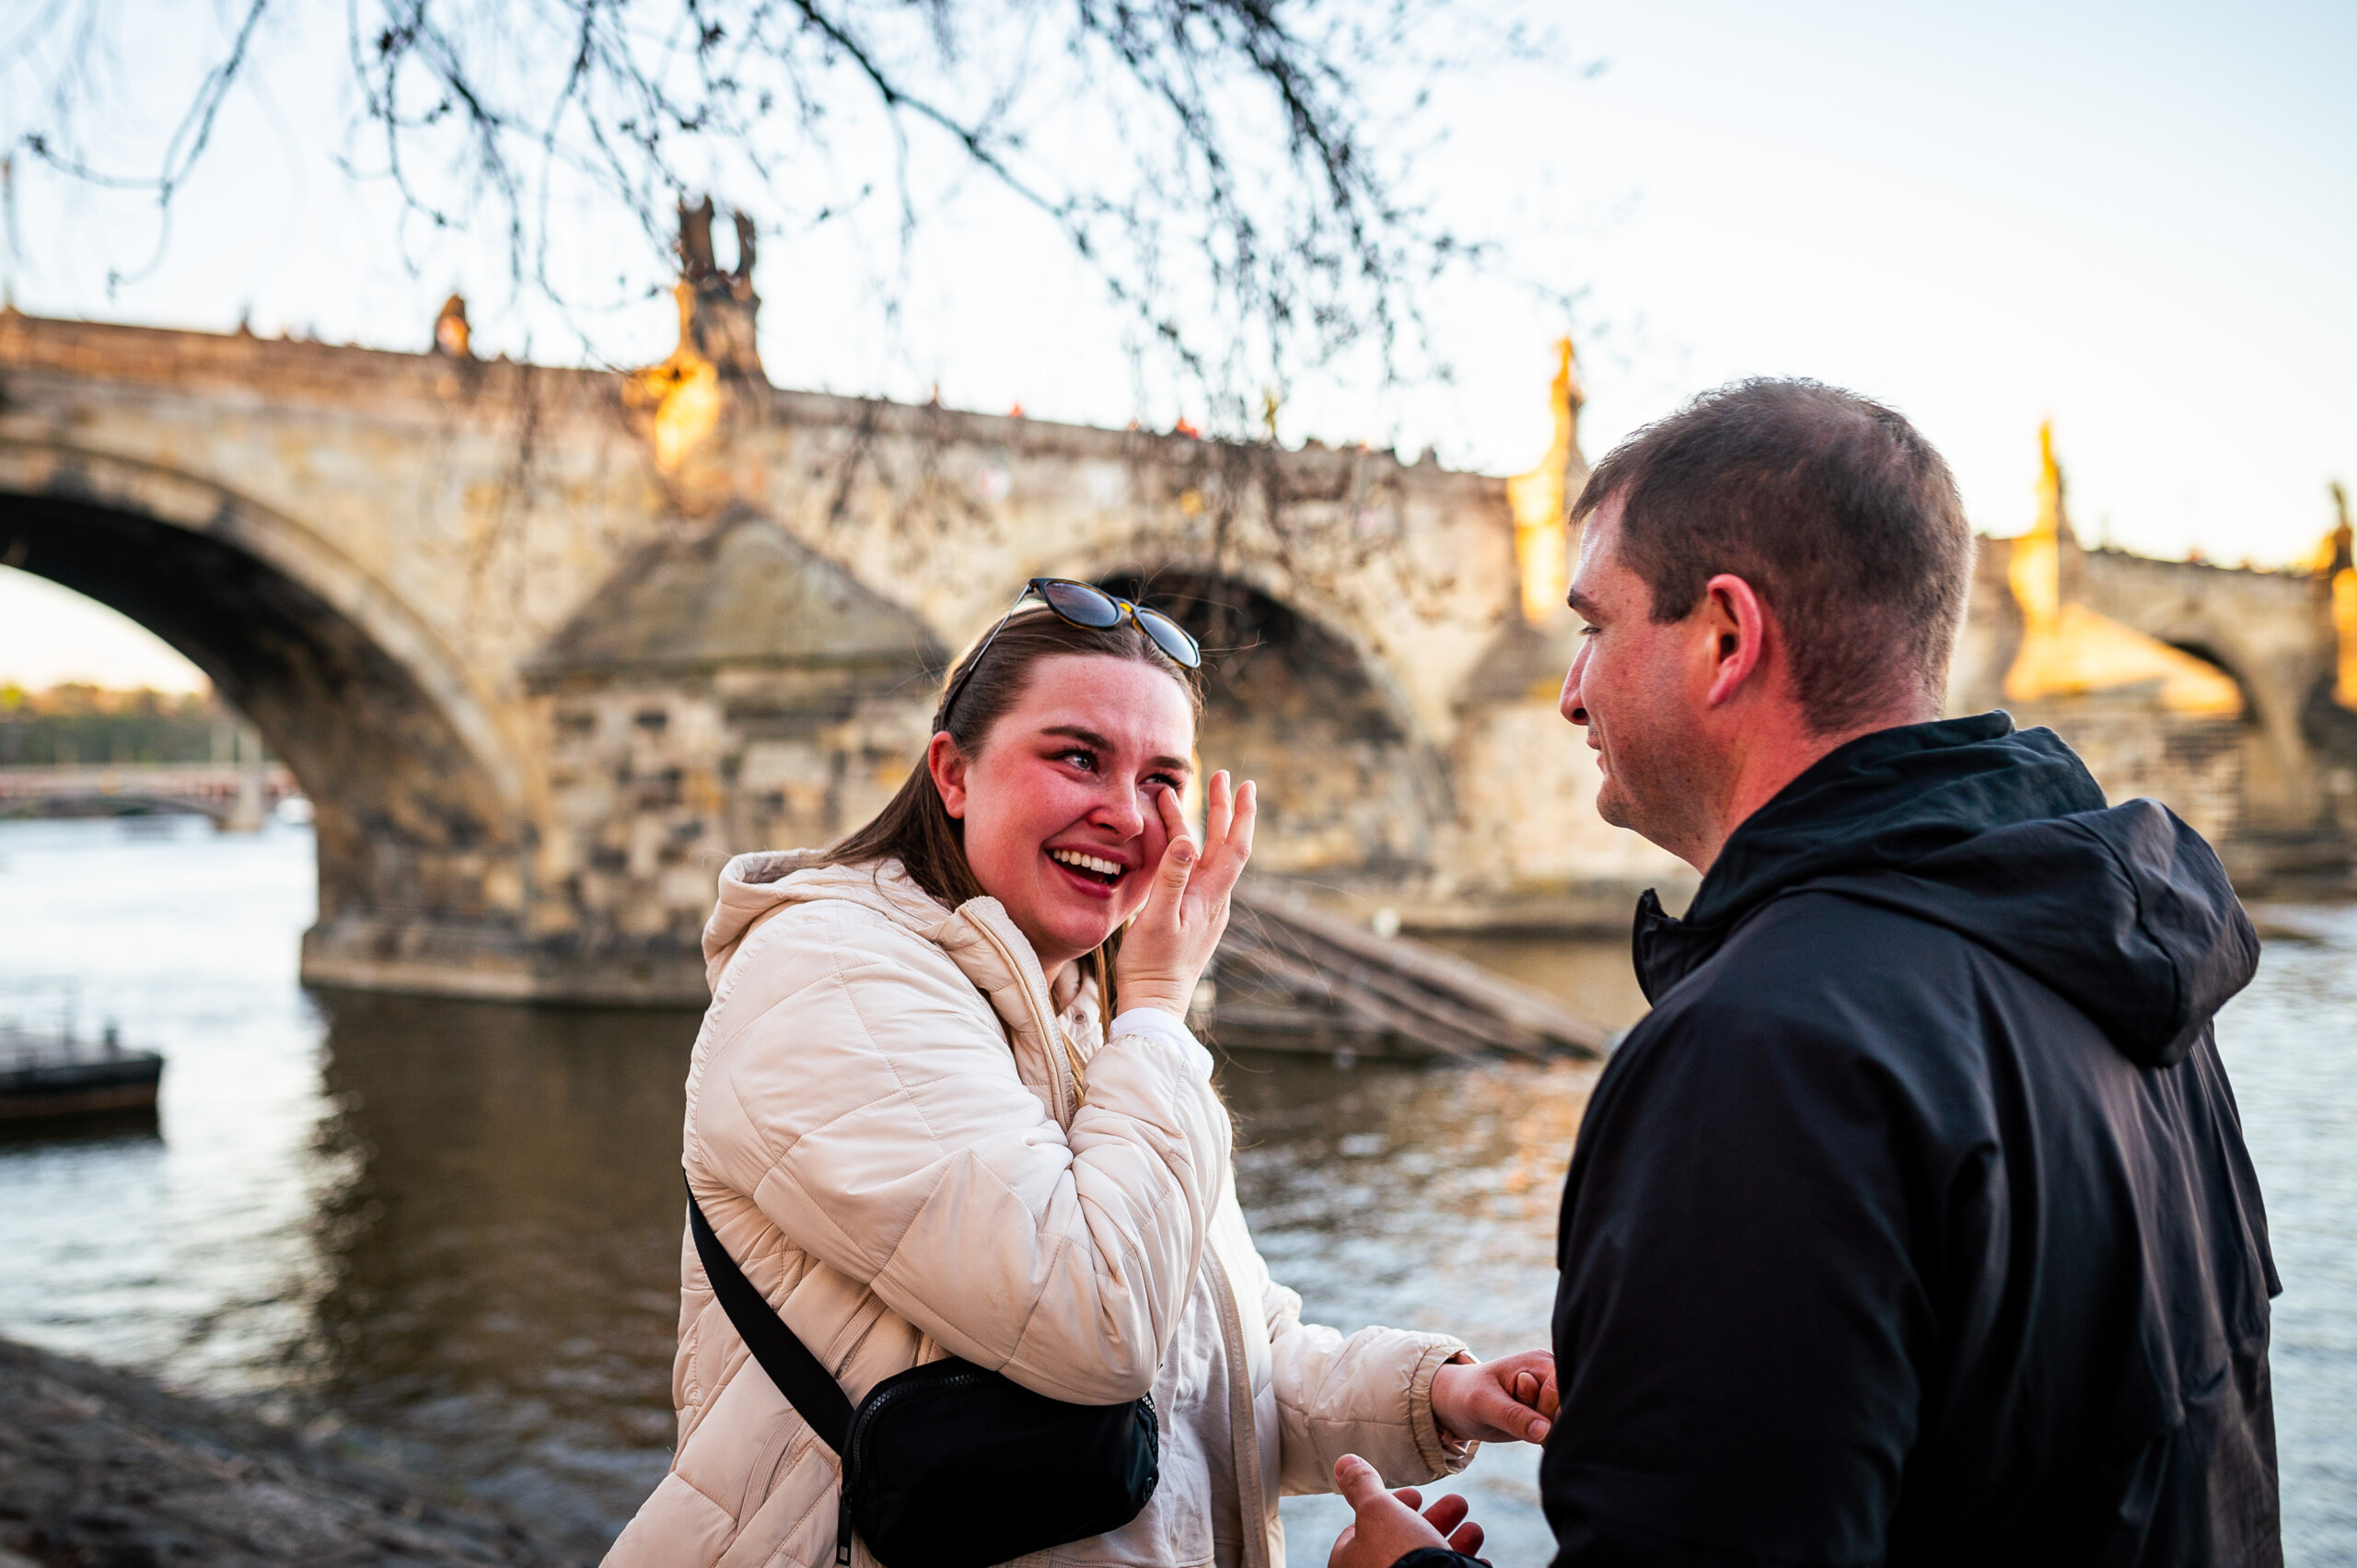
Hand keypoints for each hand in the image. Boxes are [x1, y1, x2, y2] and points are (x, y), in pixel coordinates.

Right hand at [1114, 770, 1255, 1016]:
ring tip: (1192, 800)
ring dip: (1206, 827)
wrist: (1155, 1005)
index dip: (1239, 814)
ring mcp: (1205, 910)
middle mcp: (1214, 901)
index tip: (1242, 784)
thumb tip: (1188, 840)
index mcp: (1210, 897)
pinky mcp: (1194, 918)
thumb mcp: (1157, 920)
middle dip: (1225, 809)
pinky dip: (1193, 848)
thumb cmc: (1152, 965)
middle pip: (1225, 846)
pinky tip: (1184, 845)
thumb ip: (1171, 879)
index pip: (1234, 847)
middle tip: (1223, 776)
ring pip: (1210, 858)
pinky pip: (1198, 872)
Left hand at [1326, 1454, 1483, 1567]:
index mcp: (1352, 1560)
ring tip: (1474, 1530)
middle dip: (1436, 1519)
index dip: (1395, 1506)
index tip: (1418, 1496)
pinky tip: (1480, 1560)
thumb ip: (1364, 1486)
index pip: (1367, 1529)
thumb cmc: (1398, 1554)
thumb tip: (1345, 1462)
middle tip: (1458, 1504)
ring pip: (1431, 1563)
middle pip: (1405, 1543)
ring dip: (1457, 1542)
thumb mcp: (1378, 1509)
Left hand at [1430, 1350, 1556, 1444]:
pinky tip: (1525, 1432)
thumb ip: (1513, 1416)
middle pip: (1569, 1409)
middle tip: (1513, 1417)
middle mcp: (1552, 1377)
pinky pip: (1559, 1434)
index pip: (1563, 1389)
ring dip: (1545, 1434)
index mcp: (1540, 1362)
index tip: (1527, 1416)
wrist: (1457, 1405)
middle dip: (1546, 1423)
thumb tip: (1545, 1431)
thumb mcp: (1483, 1403)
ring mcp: (1552, 1398)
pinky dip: (1544, 1440)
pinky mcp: (1549, 1415)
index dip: (1549, 1409)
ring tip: (1515, 1422)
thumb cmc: (1467, 1395)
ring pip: (1565, 1425)